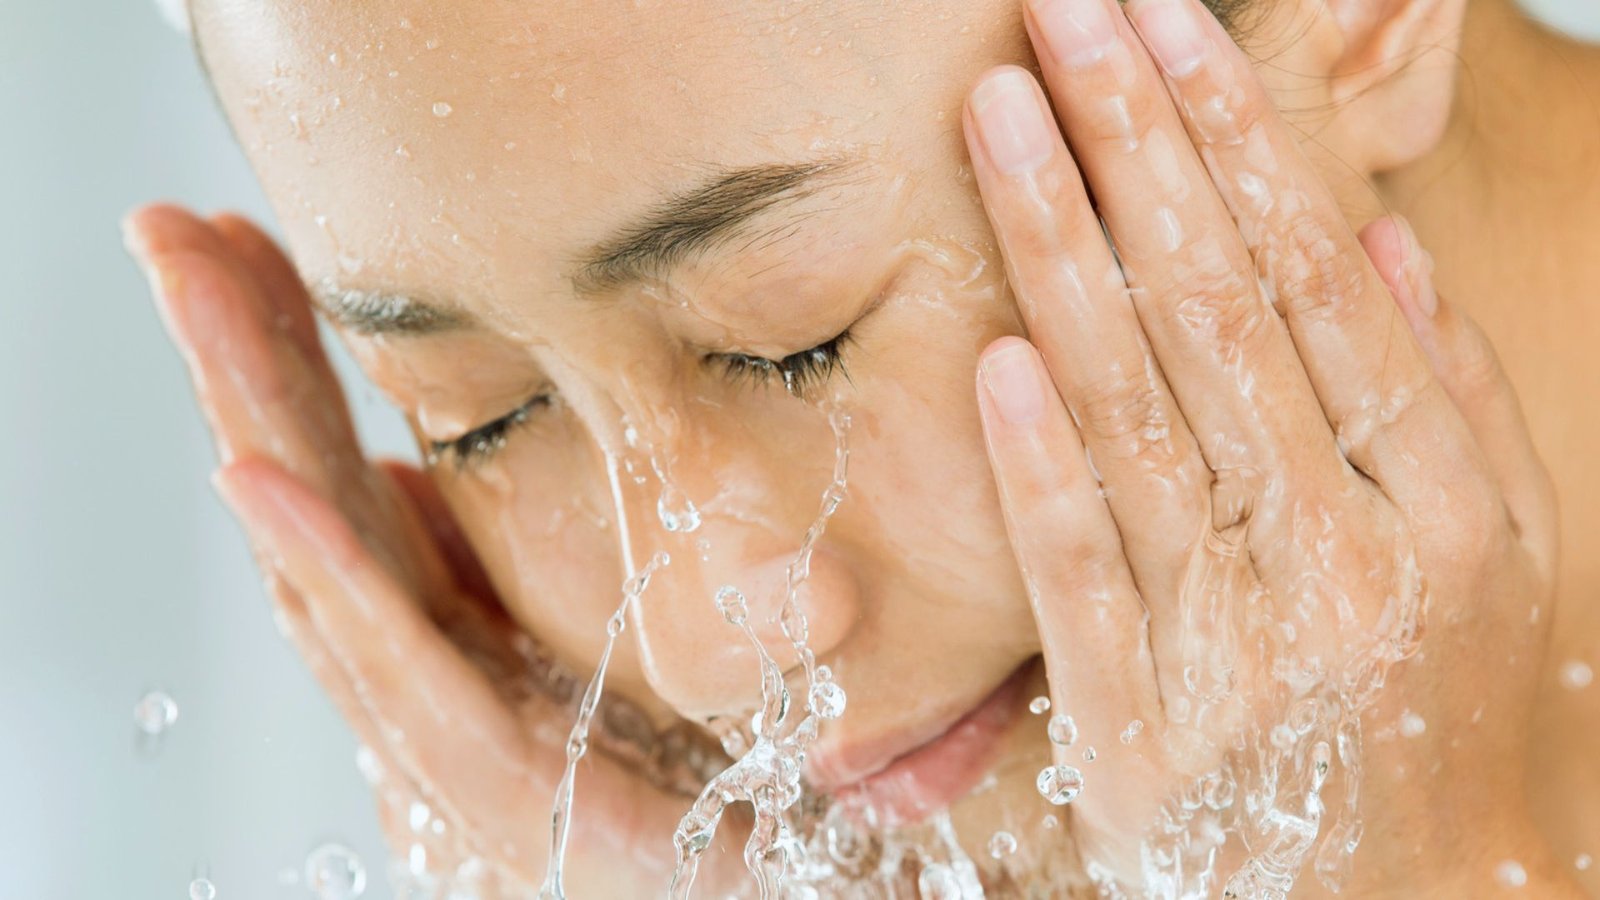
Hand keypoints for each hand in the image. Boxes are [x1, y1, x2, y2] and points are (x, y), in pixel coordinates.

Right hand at [121, 206, 731, 896]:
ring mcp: (456, 742)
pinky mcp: (508, 794)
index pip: (348, 476)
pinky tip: (263, 478)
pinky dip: (330, 572)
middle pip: (315, 507)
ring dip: (261, 428)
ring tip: (201, 305)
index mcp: (454, 634)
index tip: (238, 238)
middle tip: (171, 230)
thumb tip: (396, 470)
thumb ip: (490, 561)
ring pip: (333, 570)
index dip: (288, 361)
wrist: (796, 873)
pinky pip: (408, 674)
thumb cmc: (709, 759)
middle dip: (241, 364)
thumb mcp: (602, 622)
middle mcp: (434, 680)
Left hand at [962, 0, 1574, 894]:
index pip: (1317, 286)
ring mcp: (1239, 641)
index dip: (1240, 146)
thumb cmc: (1439, 721)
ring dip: (1063, 250)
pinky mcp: (1144, 723)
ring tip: (1004, 113)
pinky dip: (1041, 463)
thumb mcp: (1496, 562)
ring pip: (1138, 413)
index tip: (1174, 30)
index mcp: (1444, 504)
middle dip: (1136, 145)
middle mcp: (1345, 557)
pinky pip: (1086, 574)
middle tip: (1066, 13)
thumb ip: (1442, 400)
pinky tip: (997, 352)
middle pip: (1217, 314)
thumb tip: (1369, 239)